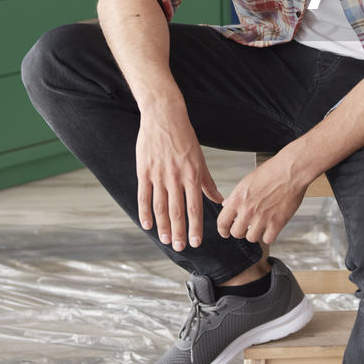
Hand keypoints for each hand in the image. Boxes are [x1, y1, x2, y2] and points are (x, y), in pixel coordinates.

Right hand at [136, 106, 222, 250]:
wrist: (164, 116)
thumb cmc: (184, 137)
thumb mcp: (200, 159)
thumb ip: (207, 182)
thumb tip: (219, 200)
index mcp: (192, 174)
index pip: (195, 207)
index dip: (195, 227)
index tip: (196, 243)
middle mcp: (176, 177)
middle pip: (177, 211)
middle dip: (179, 232)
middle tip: (179, 248)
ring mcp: (159, 175)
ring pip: (160, 207)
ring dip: (163, 226)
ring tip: (164, 240)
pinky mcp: (144, 171)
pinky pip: (144, 196)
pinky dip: (145, 212)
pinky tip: (147, 225)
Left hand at [217, 151, 306, 245]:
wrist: (291, 171)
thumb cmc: (272, 171)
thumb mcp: (247, 181)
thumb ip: (236, 196)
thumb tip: (228, 204)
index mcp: (238, 198)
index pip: (222, 222)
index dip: (223, 230)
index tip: (225, 232)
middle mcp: (248, 210)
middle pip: (236, 233)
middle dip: (240, 231)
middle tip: (245, 227)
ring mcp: (262, 218)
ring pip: (251, 238)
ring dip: (255, 233)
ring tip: (260, 226)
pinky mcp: (276, 223)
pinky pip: (268, 239)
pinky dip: (269, 235)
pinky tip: (271, 228)